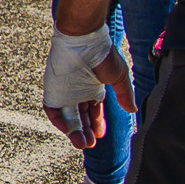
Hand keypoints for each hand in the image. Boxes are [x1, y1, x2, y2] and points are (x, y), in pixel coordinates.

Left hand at [42, 26, 135, 148]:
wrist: (84, 39)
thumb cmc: (102, 53)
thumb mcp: (118, 76)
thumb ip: (124, 94)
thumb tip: (132, 110)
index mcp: (92, 88)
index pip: (92, 111)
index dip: (96, 123)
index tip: (100, 135)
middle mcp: (77, 91)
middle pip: (80, 117)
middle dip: (85, 132)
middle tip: (90, 144)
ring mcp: (64, 91)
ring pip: (67, 116)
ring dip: (74, 131)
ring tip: (83, 143)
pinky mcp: (53, 90)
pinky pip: (53, 110)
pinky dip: (60, 121)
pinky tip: (70, 131)